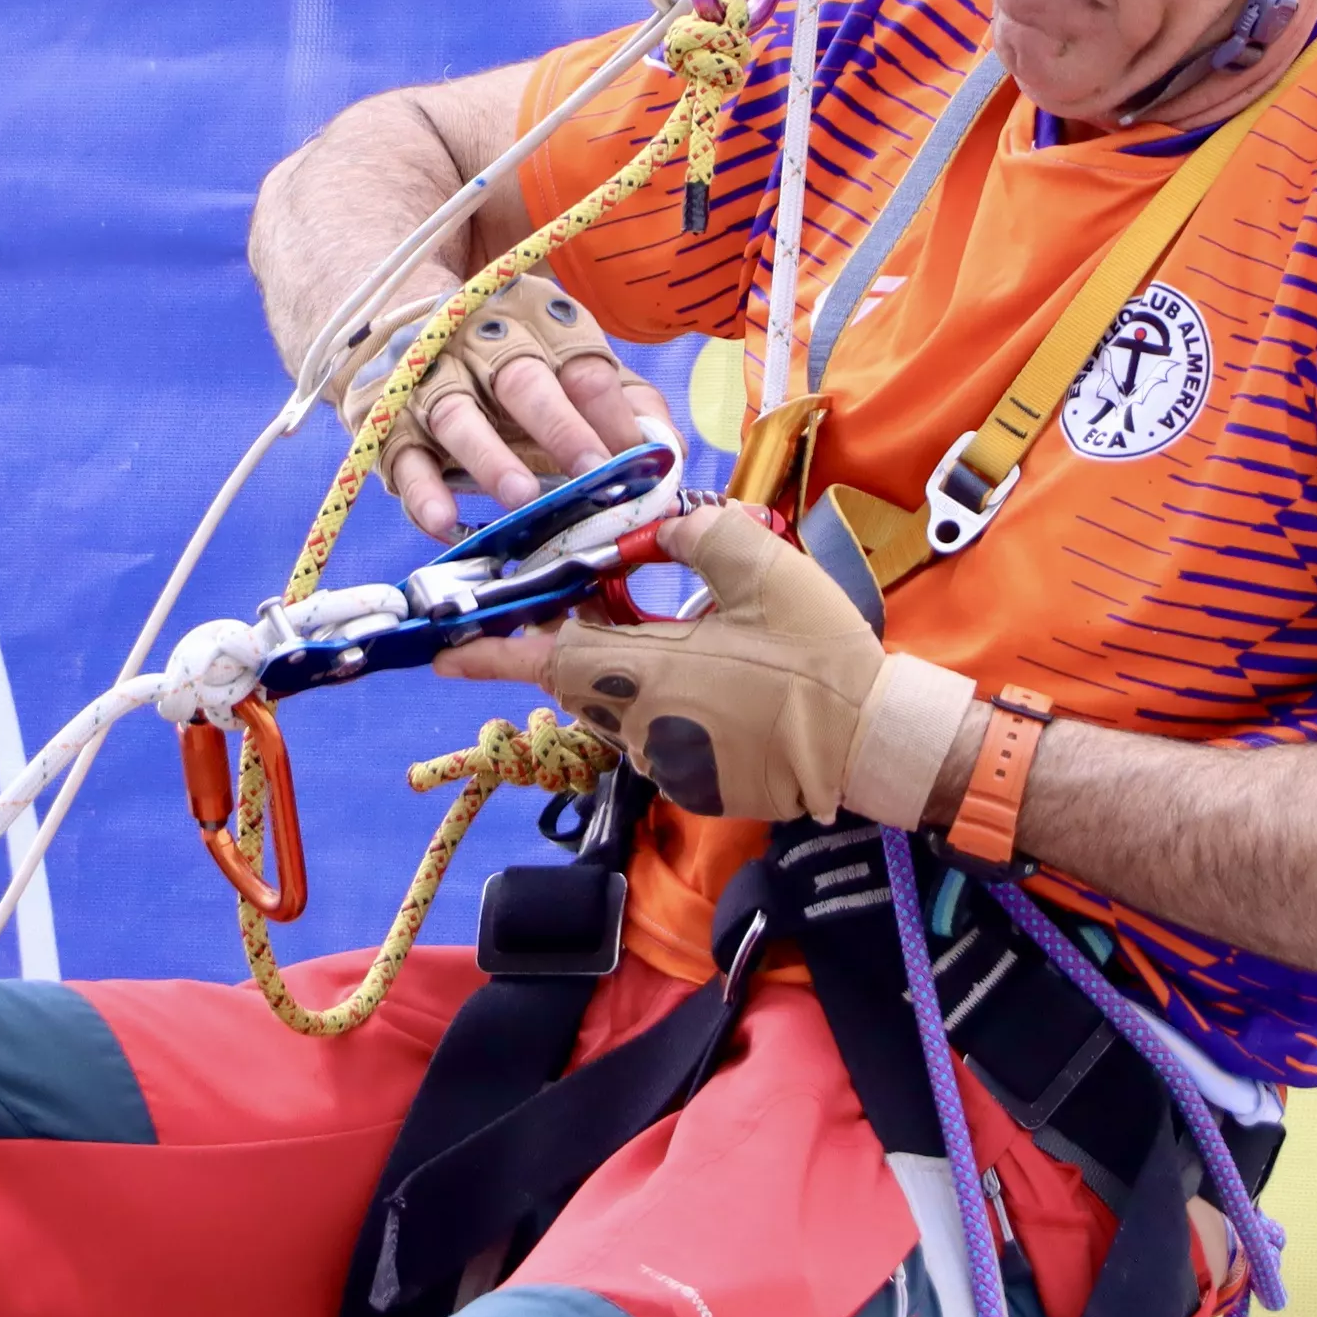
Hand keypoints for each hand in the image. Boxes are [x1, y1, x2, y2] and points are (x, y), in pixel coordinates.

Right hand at [364, 276, 676, 540]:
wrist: (401, 315)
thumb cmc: (509, 356)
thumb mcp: (567, 359)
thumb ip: (621, 400)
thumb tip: (669, 452)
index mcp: (538, 323)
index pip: (582, 365)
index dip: (612, 413)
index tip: (640, 460)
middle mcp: (482, 343)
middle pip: (523, 381)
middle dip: (561, 429)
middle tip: (593, 474)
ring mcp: (430, 379)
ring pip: (458, 415)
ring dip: (490, 457)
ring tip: (521, 497)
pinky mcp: (387, 421)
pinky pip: (402, 456)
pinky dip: (421, 491)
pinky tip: (443, 522)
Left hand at [441, 508, 895, 819]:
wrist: (875, 743)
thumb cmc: (820, 658)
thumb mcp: (764, 572)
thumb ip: (700, 537)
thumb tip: (660, 529)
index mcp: (651, 674)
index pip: (549, 660)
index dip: (491, 653)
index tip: (442, 652)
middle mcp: (645, 728)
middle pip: (584, 681)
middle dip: (580, 644)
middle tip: (604, 604)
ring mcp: (670, 764)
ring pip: (623, 710)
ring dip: (634, 673)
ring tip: (687, 637)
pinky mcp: (697, 787)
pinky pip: (660, 736)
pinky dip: (670, 705)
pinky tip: (721, 682)